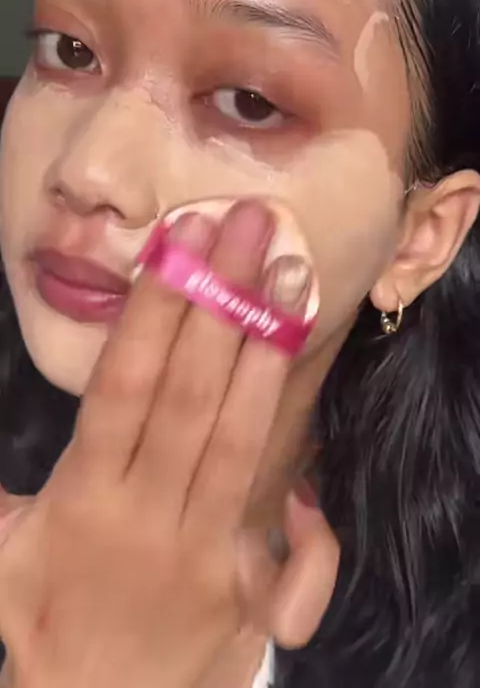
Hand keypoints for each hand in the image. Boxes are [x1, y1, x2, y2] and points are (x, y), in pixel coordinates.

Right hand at [0, 201, 338, 687]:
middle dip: (223, 304)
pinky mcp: (247, 603)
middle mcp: (150, 519)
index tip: (183, 242)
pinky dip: (311, 524)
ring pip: (242, 447)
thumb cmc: (46, 624)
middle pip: (191, 397)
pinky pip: (293, 564)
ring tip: (293, 283)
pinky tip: (317, 472)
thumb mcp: (0, 557)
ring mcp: (206, 560)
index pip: (125, 388)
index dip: (155, 311)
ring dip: (269, 362)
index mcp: (86, 500)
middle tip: (253, 226)